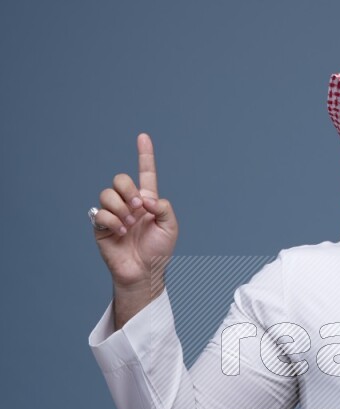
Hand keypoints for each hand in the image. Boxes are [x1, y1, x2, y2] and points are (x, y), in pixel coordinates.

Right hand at [92, 133, 178, 289]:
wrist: (144, 272)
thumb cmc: (158, 251)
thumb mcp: (170, 227)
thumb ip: (163, 206)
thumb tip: (144, 198)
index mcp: (147, 201)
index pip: (145, 173)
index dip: (144, 155)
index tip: (143, 137)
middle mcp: (129, 204)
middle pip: (120, 179)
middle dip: (128, 190)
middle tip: (138, 208)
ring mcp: (114, 213)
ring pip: (107, 194)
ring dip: (121, 208)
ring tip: (129, 225)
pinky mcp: (101, 225)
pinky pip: (100, 212)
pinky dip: (112, 221)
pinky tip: (120, 233)